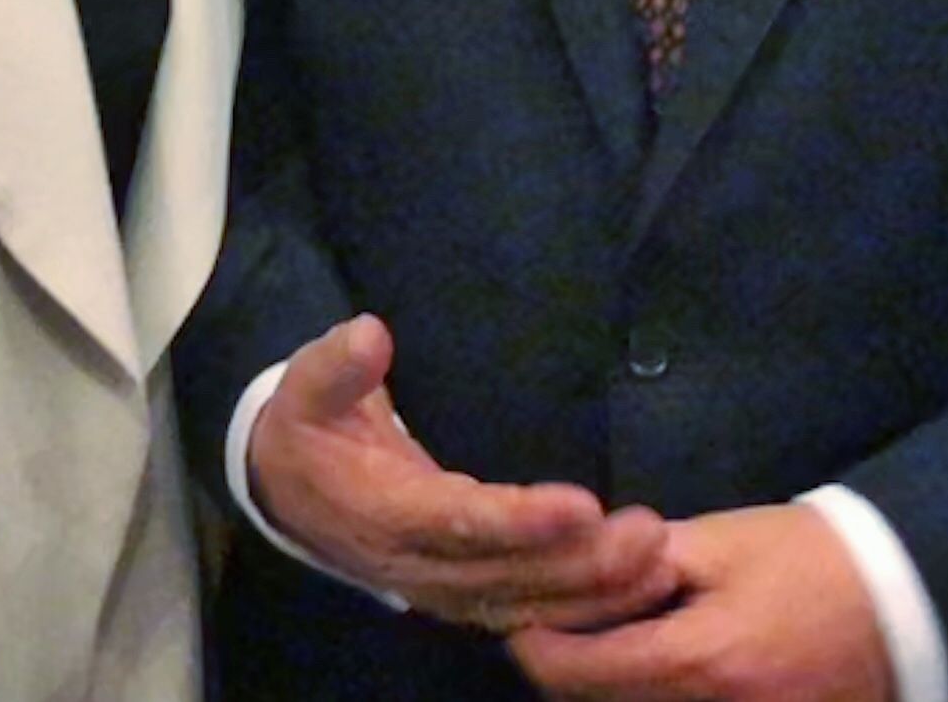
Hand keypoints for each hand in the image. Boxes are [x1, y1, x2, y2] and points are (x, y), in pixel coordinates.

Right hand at [245, 314, 677, 632]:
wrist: (290, 494)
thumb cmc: (310, 430)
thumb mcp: (305, 388)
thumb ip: (336, 365)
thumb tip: (371, 334)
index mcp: (385, 511)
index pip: (460, 522)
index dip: (520, 520)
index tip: (582, 506)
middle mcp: (419, 564)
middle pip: (509, 574)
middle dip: (582, 562)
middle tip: (649, 534)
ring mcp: (444, 588)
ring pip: (527, 602)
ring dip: (596, 590)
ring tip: (658, 557)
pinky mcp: (465, 595)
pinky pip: (529, 612)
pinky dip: (585, 608)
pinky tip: (634, 588)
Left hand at [509, 504, 892, 701]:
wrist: (906, 597)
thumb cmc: (808, 557)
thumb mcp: (719, 542)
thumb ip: (642, 562)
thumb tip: (580, 572)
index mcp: (698, 661)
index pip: (579, 674)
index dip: (536, 648)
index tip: (523, 620)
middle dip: (575, 670)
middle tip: (563, 625)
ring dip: (620, 686)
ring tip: (618, 641)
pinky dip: (665, 697)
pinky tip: (666, 664)